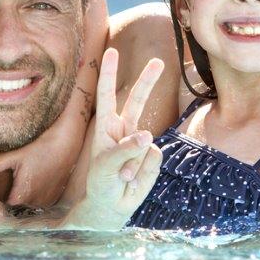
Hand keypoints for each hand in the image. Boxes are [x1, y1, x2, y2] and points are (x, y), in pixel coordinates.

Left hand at [0, 123, 76, 206]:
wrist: (67, 146)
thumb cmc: (40, 150)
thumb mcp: (15, 156)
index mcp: (21, 196)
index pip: (2, 208)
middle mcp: (34, 203)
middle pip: (15, 208)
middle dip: (8, 201)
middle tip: (2, 190)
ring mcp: (46, 202)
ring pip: (27, 208)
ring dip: (21, 202)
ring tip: (17, 189)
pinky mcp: (54, 198)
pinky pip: (38, 205)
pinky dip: (33, 199)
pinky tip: (31, 188)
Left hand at [64, 48, 163, 229]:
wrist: (112, 207)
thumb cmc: (101, 183)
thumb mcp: (105, 167)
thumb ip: (124, 150)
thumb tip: (147, 136)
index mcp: (107, 126)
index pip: (107, 95)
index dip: (110, 73)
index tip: (111, 51)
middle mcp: (125, 129)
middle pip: (137, 99)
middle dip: (147, 81)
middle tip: (159, 62)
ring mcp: (141, 142)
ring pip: (146, 139)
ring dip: (133, 161)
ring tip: (122, 178)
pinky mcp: (153, 156)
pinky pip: (152, 157)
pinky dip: (142, 171)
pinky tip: (134, 180)